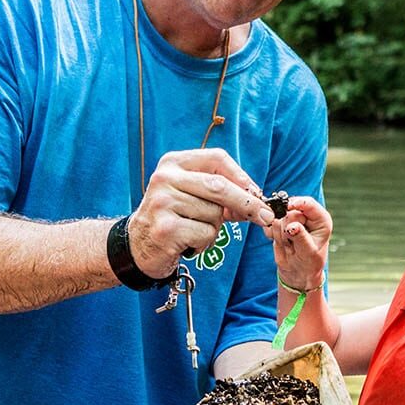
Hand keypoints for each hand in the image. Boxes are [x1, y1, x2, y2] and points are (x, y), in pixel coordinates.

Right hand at [127, 148, 275, 277]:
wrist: (138, 245)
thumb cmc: (172, 217)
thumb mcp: (191, 194)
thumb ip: (219, 192)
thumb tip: (257, 198)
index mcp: (173, 162)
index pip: (217, 158)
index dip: (241, 176)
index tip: (256, 192)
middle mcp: (165, 178)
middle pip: (220, 186)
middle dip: (247, 203)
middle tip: (266, 216)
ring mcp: (163, 203)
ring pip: (214, 214)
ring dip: (214, 228)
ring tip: (193, 230)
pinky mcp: (166, 228)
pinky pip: (206, 233)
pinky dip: (205, 242)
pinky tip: (188, 242)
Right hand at [264, 195, 329, 290]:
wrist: (298, 271)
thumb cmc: (309, 262)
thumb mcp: (308, 252)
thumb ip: (301, 238)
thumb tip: (292, 227)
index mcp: (320, 219)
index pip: (308, 203)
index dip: (297, 203)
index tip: (287, 207)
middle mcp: (306, 216)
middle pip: (290, 211)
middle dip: (287, 228)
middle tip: (292, 245)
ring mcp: (291, 219)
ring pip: (278, 218)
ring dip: (280, 235)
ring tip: (289, 246)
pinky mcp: (279, 224)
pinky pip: (268, 223)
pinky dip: (271, 234)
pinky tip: (280, 244)